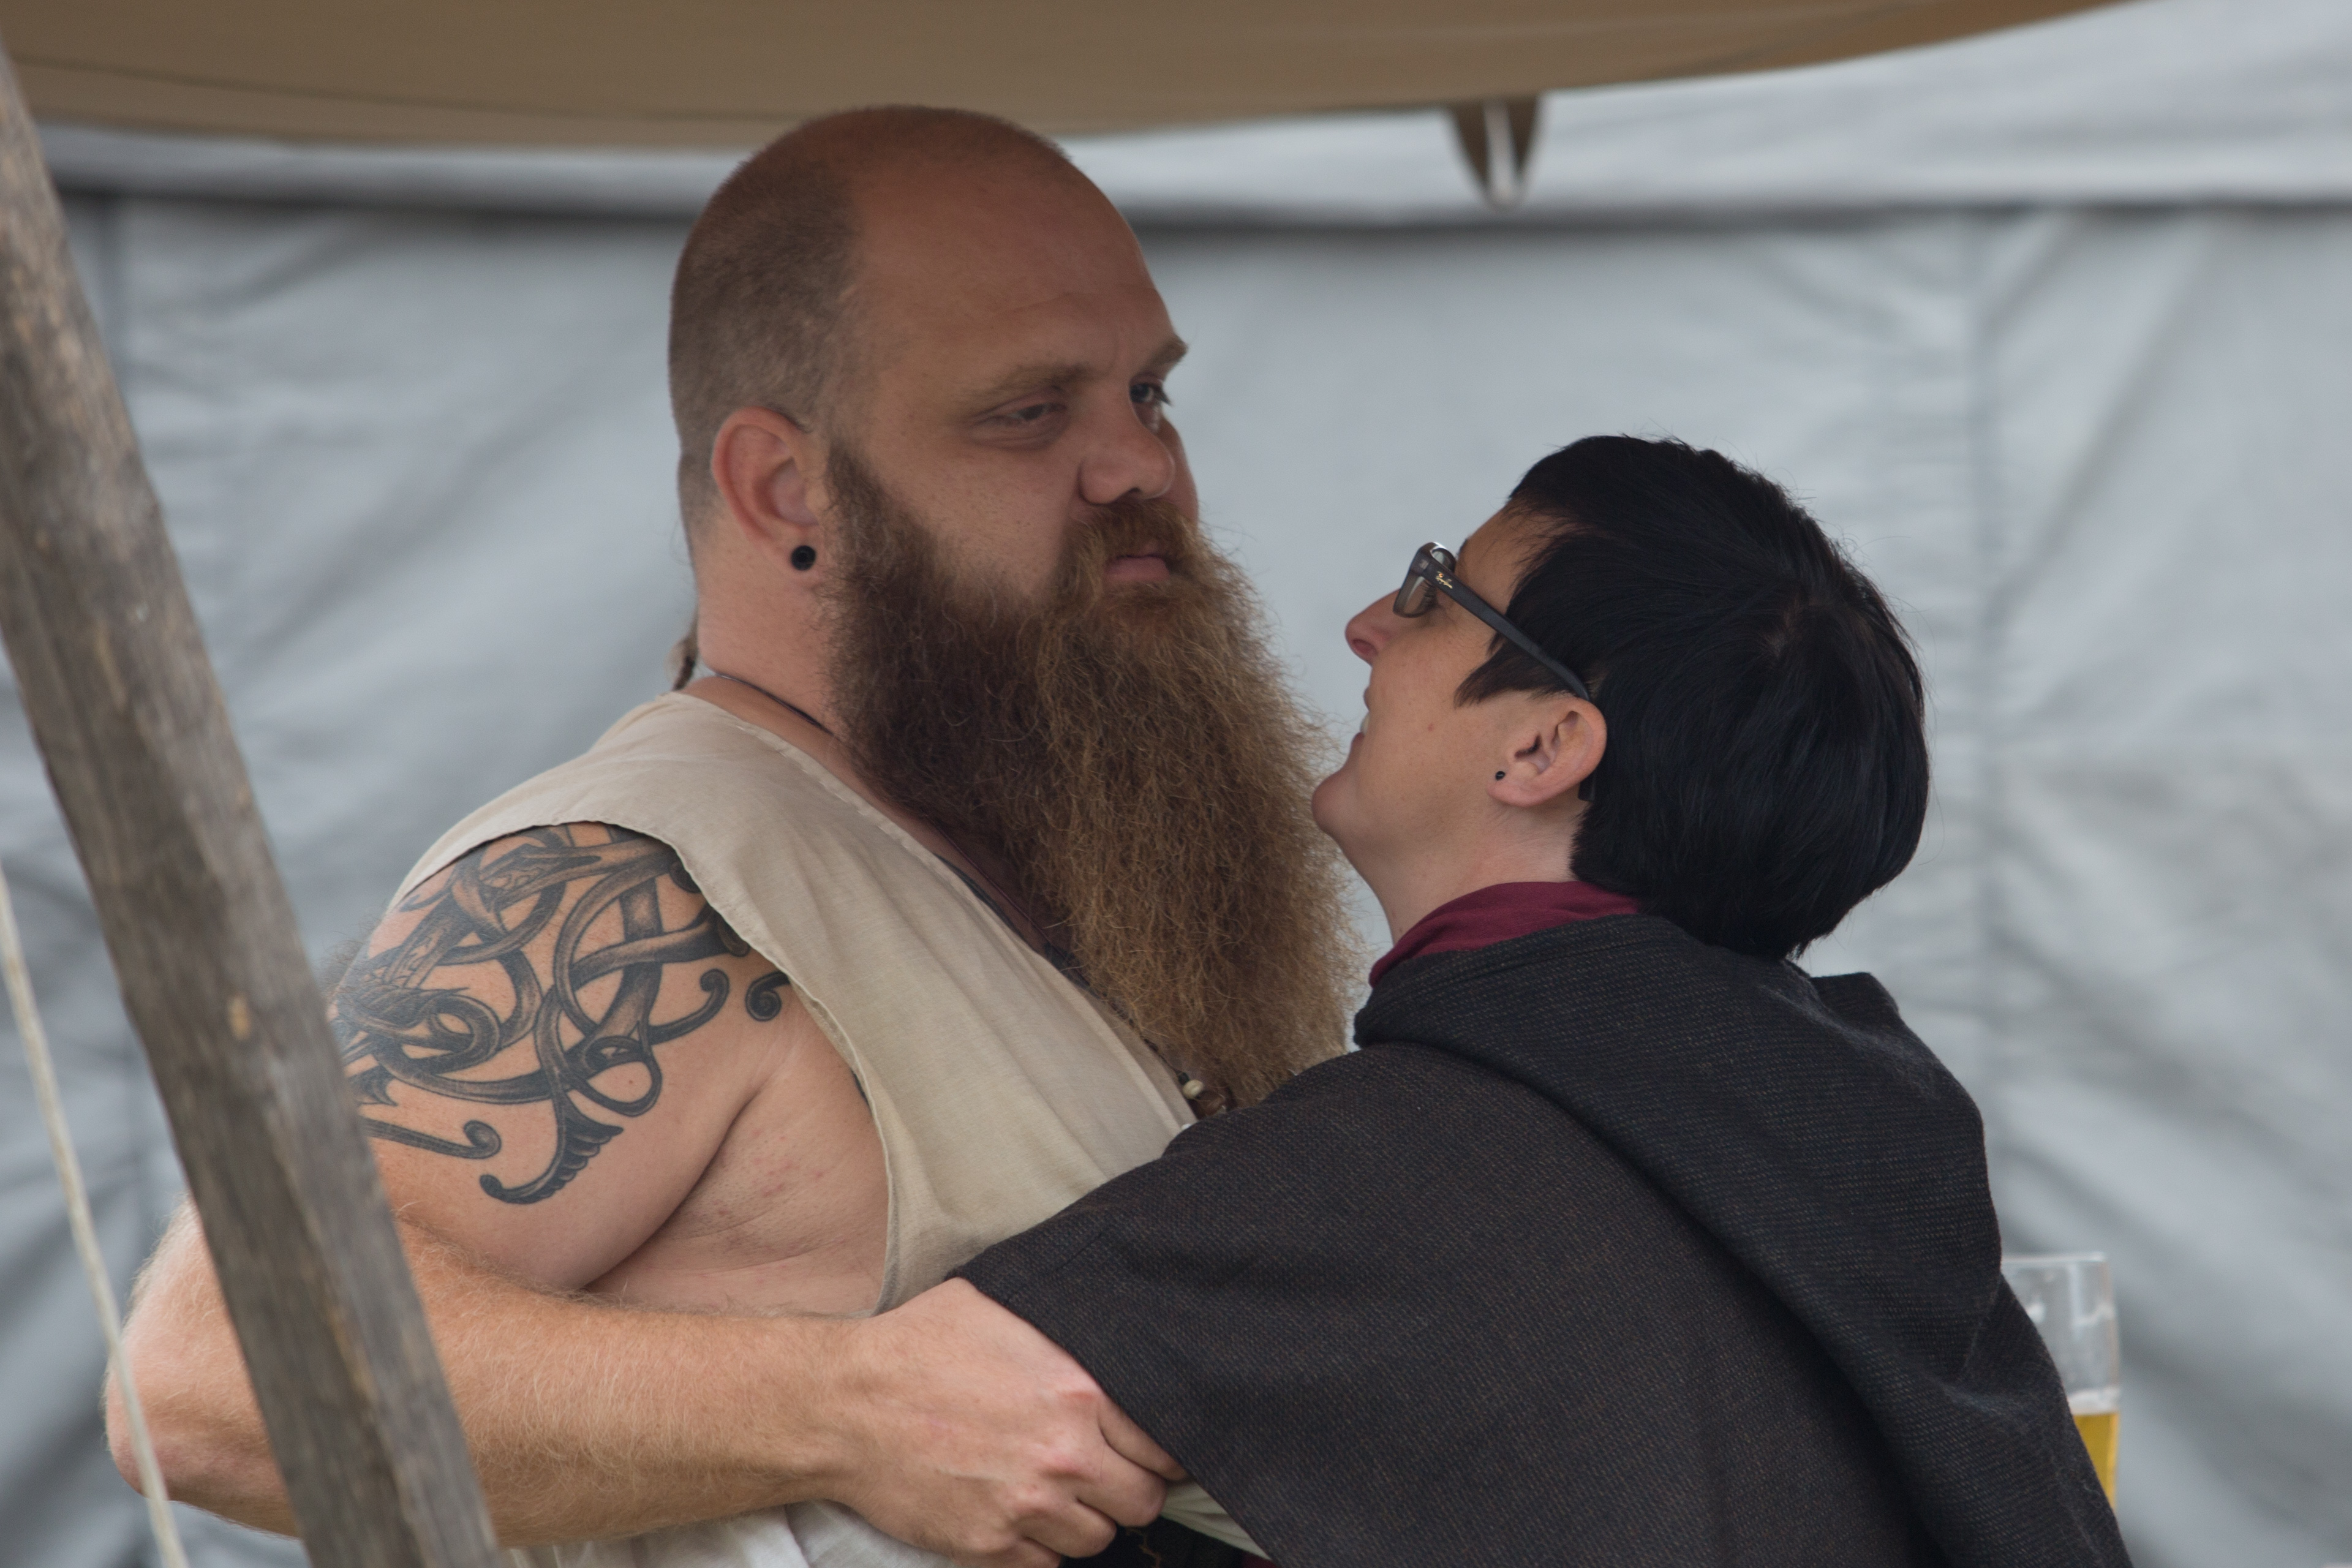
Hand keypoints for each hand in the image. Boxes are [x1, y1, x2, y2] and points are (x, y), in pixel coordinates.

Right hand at [818, 1280, 1181, 1566]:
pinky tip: (1014, 1512)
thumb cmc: (920, 1346)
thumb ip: (1066, 1336)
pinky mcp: (988, 1546)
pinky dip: (1036, 1546)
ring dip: (1082, 1519)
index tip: (1148, 1451)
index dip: (1160, 1451)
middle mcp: (1063, 1454)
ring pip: (1096, 1539)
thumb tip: (1108, 1334)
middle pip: (1142, 1502)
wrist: (844, 1405)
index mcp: (1078, 1391)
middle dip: (1128, 1490)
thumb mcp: (1004, 1312)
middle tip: (1104, 1475)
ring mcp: (1026, 1505)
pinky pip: (1044, 1564)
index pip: (1164, 1446)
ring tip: (1052, 1491)